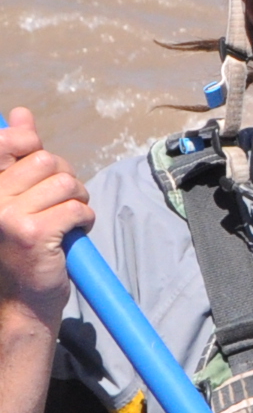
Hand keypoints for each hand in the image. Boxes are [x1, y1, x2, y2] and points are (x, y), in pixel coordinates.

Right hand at [0, 109, 89, 314]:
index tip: (40, 161)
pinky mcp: (32, 232)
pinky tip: (75, 231)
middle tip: (62, 201)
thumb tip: (21, 114)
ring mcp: (6, 214)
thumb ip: (16, 155)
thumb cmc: (18, 245)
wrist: (20, 298)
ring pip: (65, 183)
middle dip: (65, 178)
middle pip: (47, 160)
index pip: (7, 140)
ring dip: (78, 199)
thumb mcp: (13, 196)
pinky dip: (85, 218)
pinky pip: (75, 208)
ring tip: (68, 218)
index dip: (32, 142)